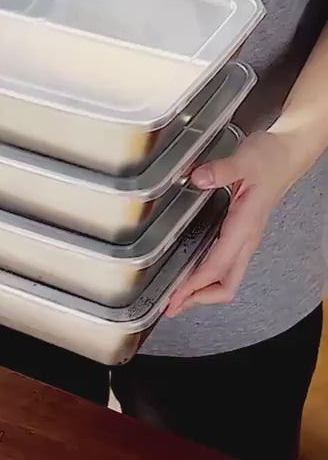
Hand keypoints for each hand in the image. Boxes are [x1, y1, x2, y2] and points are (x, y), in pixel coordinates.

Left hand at [166, 130, 299, 316]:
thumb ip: (221, 170)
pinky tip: (191, 274)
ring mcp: (245, 238)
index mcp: (245, 227)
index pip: (217, 268)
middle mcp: (246, 239)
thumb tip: (199, 178)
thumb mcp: (244, 160)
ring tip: (177, 297)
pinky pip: (225, 265)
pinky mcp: (242, 233)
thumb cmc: (269, 158)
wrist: (288, 152)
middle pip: (226, 285)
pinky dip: (207, 277)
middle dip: (198, 299)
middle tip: (171, 307)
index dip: (194, 286)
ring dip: (202, 291)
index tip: (174, 298)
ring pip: (227, 278)